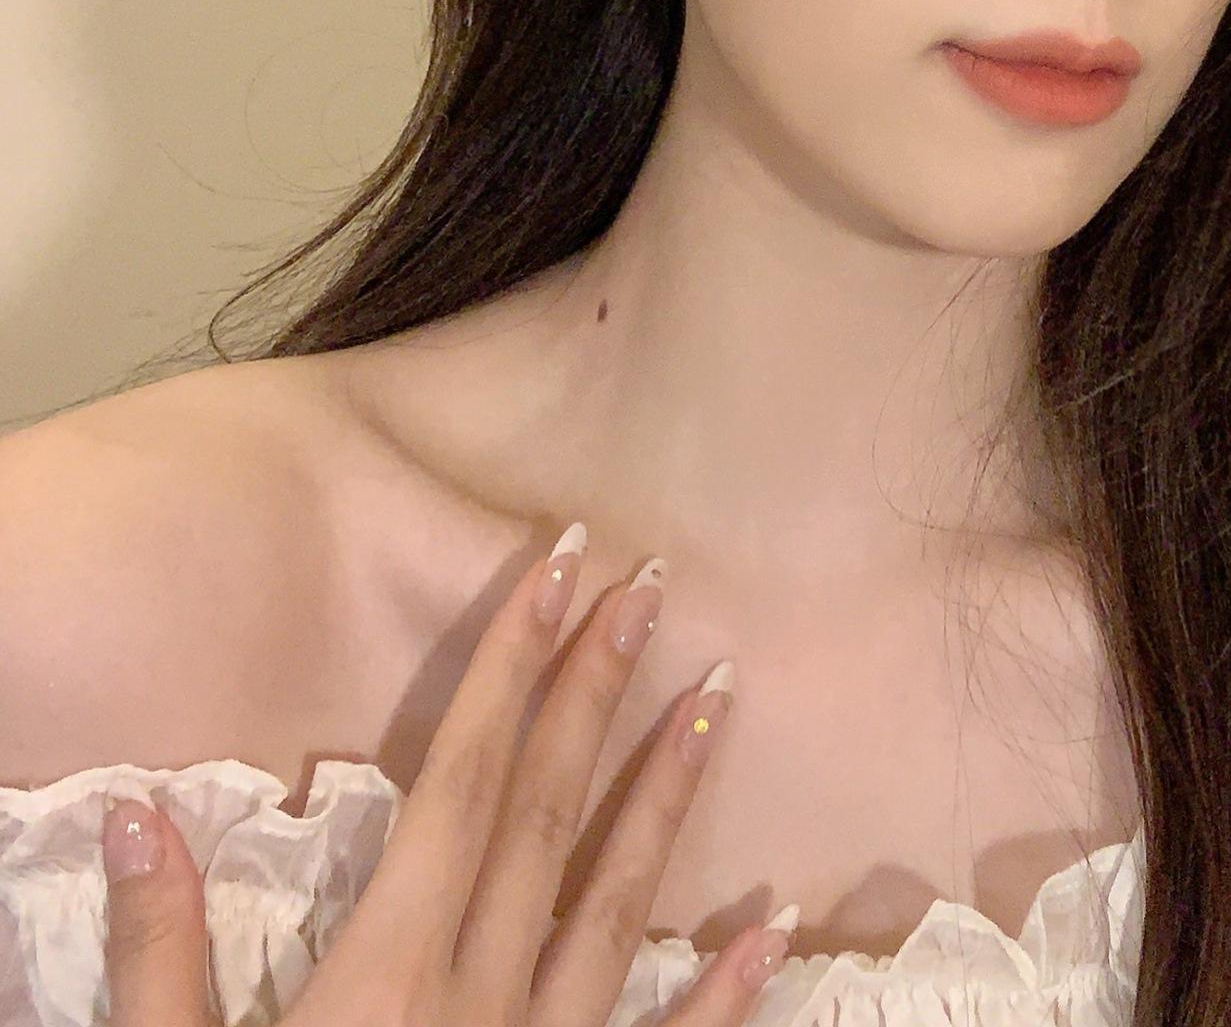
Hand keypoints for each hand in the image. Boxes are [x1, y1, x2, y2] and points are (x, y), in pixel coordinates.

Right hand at [98, 532, 794, 1023]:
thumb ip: (159, 955)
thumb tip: (136, 813)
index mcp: (388, 970)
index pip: (465, 777)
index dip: (512, 663)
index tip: (560, 566)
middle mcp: (481, 996)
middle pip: (548, 811)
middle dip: (597, 687)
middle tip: (652, 582)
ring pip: (617, 902)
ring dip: (669, 794)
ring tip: (719, 692)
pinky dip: (724, 988)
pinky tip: (775, 925)